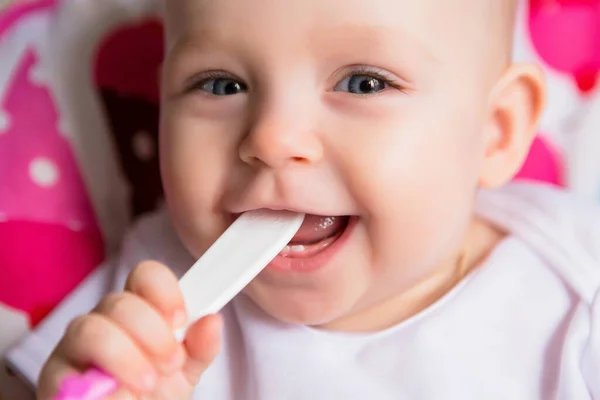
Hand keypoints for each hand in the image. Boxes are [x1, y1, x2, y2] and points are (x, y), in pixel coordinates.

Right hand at [37, 261, 222, 399]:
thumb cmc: (155, 393)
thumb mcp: (185, 371)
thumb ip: (200, 347)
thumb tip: (213, 320)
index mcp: (136, 310)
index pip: (145, 275)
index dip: (164, 291)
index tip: (181, 320)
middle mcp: (102, 320)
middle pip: (119, 301)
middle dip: (152, 332)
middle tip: (171, 363)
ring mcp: (73, 349)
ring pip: (90, 329)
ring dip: (125, 356)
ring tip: (147, 383)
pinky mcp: (54, 382)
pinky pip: (68, 374)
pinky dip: (101, 385)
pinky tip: (121, 397)